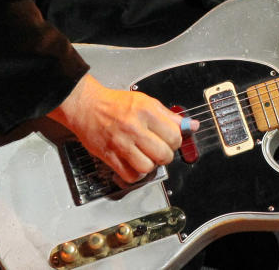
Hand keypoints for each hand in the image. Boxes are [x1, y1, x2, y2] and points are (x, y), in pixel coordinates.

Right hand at [48, 74, 190, 183]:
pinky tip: (135, 164)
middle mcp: (134, 127)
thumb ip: (169, 116)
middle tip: (159, 150)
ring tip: (147, 157)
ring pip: (148, 167)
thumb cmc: (116, 104)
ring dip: (151, 165)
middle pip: (164, 154)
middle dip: (165, 155)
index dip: (176, 141)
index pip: (174, 135)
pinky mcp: (109, 156)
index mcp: (146, 111)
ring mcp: (121, 143)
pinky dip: (136, 174)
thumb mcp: (146, 102)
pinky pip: (131, 175)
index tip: (170, 140)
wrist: (86, 106)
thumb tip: (191, 126)